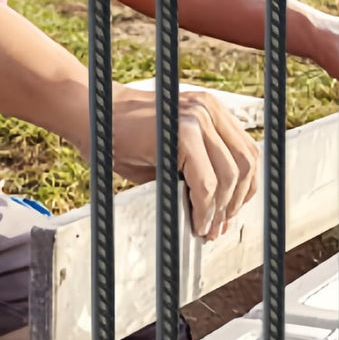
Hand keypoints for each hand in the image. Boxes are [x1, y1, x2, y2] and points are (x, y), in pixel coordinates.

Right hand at [109, 85, 258, 239]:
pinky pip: (205, 181)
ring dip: (219, 209)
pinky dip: (204, 207)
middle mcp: (210, 110)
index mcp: (213, 112)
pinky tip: (195, 221)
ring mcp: (198, 117)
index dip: (244, 190)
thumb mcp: (172, 156)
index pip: (247, 155)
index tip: (228, 215)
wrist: (91, 118)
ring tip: (205, 229)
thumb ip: (200, 173)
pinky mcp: (183, 131)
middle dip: (234, 203)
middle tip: (216, 229)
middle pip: (245, 165)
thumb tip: (222, 219)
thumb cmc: (125, 143)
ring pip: (229, 175)